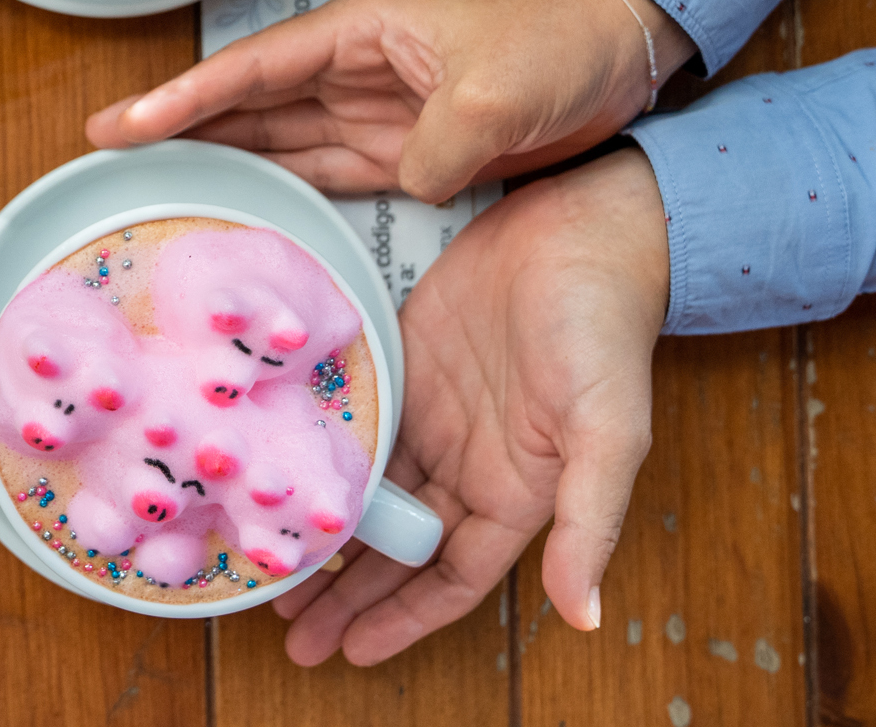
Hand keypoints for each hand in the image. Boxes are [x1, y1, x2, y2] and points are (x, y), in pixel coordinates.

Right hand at [86, 0, 694, 197]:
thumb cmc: (554, 47)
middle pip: (246, 101)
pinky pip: (319, 172)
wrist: (617, 62)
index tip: (123, 123)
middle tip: (101, 154)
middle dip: (176, 123)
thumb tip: (406, 177)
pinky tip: (235, 207)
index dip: (185, 95)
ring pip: (273, 138)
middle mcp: (352, 68)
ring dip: (216, 158)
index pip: (254, 66)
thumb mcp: (495, 93)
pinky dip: (276, 188)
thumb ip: (438, 139)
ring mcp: (371, 111)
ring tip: (145, 184)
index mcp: (361, 31)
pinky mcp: (398, 152)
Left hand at [274, 147, 667, 662]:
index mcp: (516, 493)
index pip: (448, 579)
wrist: (583, 222)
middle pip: (395, 548)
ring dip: (324, 531)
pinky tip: (273, 472)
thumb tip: (583, 617)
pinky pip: (355, 423)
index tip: (346, 653)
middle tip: (284, 630)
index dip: (400, 619)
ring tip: (267, 564)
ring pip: (367, 493)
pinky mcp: (404, 362)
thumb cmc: (606, 326)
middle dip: (345, 594)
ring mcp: (433, 414)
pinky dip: (318, 454)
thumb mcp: (609, 431)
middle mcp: (468, 464)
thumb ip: (591, 523)